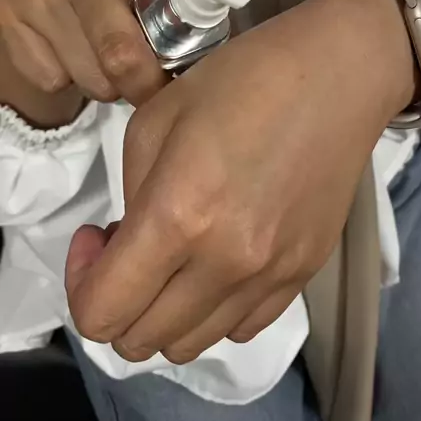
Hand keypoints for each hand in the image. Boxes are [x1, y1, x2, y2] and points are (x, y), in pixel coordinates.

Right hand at [0, 0, 253, 120]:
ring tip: (113, 66)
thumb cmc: (130, 12)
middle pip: (124, 44)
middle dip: (148, 84)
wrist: (48, 28)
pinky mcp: (11, 11)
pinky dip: (77, 86)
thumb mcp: (166, 3)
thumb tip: (234, 60)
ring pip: (95, 71)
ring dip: (114, 86)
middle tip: (158, 90)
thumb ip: (195, 15)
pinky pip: (58, 77)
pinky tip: (76, 62)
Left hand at [66, 0, 415, 363]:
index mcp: (180, 215)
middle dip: (115, 300)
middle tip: (126, 244)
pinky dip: (212, 311)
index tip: (95, 237)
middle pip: (141, 341)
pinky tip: (215, 262)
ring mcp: (271, 276)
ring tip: (172, 256)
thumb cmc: (243, 79)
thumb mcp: (156, 118)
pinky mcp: (304, 275)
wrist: (339, 75)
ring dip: (161, 312)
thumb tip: (129, 242)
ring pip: (190, 345)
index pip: (103, 311)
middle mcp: (226, 263)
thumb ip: (131, 194)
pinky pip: (241, 329)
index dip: (81, 284)